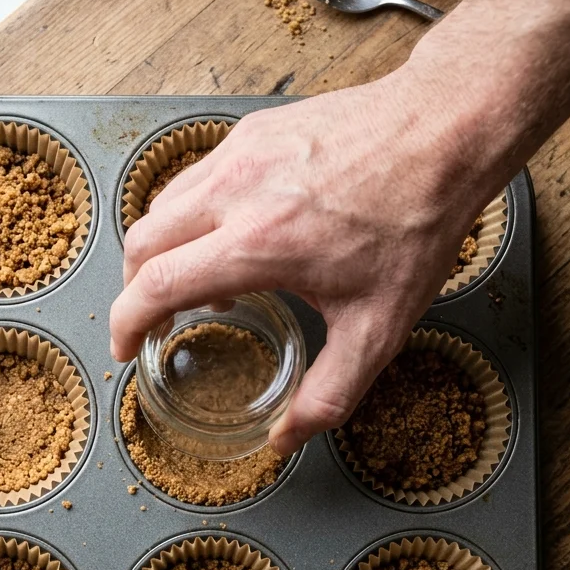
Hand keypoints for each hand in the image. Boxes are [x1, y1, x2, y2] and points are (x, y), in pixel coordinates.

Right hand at [109, 65, 496, 454]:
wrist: (443, 133)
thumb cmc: (415, 226)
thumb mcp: (379, 329)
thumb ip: (327, 394)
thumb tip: (283, 439)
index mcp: (257, 245)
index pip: (154, 286)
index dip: (125, 324)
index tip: (126, 348)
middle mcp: (235, 192)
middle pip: (142, 242)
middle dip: (134, 288)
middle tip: (155, 320)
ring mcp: (240, 154)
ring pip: (163, 204)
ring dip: (161, 249)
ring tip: (197, 282)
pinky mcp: (252, 130)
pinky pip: (195, 176)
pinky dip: (190, 213)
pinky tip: (229, 234)